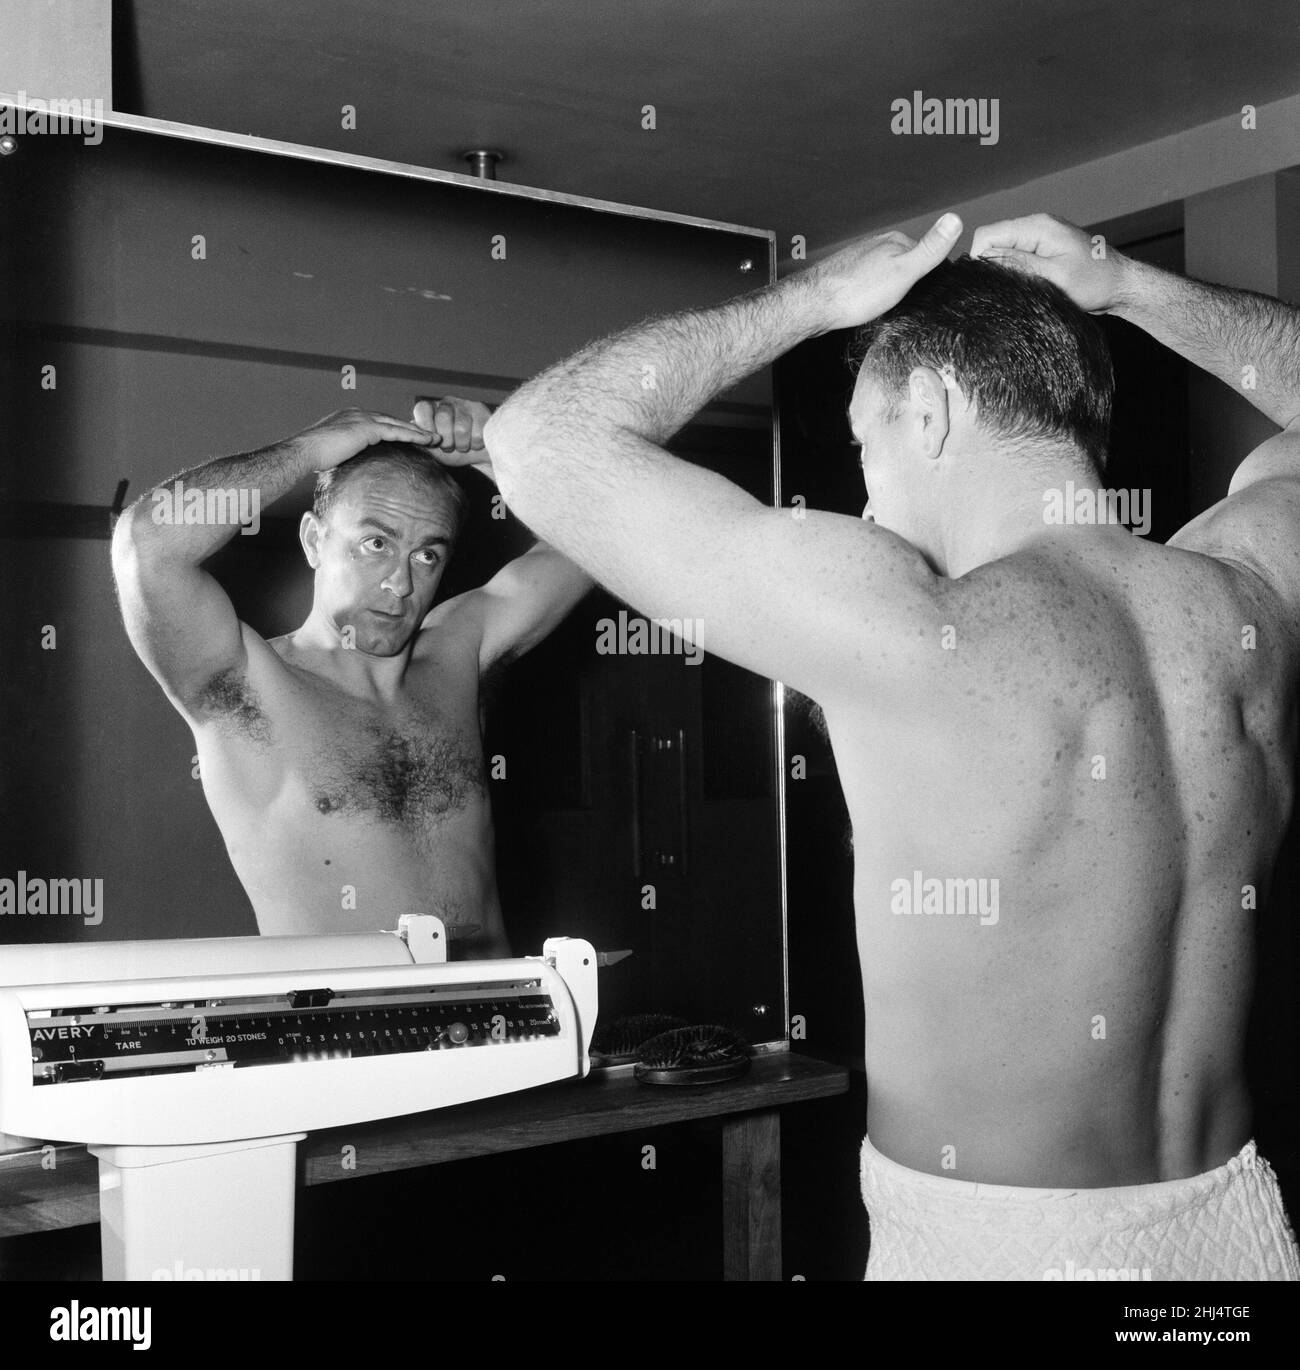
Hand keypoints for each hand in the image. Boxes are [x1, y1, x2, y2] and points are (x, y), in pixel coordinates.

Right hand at [291, 408, 434, 471]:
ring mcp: (363, 418)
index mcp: (350, 418)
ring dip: (418, 432)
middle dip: (411, 428)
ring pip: (397, 424)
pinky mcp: (367, 428)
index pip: (379, 422)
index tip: (410, 436)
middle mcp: (358, 413)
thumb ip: (345, 454)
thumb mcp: (332, 453)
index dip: (395, 429)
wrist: (304, 452)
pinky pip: (396, 431)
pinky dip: (413, 435)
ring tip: (435, 439)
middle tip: (429, 435)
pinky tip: (426, 440)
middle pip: (391, 420)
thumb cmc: (312, 457)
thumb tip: (347, 467)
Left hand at [413, 395, 490, 463]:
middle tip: (450, 447)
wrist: (476, 458)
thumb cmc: (451, 453)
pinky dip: (475, 445)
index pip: (423, 408)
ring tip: (462, 445)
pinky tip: (475, 443)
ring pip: (461, 428)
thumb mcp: (430, 449)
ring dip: (462, 445)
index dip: (427, 428)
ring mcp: (465, 404)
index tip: (433, 442)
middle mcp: (446, 402)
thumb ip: (418, 440)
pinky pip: (478, 433)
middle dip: (447, 441)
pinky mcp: (482, 411)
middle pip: (443, 418)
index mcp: (431, 409)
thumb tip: (402, 432)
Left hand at [802, 213, 962, 331]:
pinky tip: (869, 305)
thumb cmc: (856, 292)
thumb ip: (931, 249)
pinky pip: (869, 284)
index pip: (926, 253)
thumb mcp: (904, 271)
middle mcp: (877, 245)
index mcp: (895, 241)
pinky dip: (873, 294)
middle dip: (909, 282)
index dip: (930, 275)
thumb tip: (955, 220)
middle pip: (905, 263)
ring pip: (886, 274)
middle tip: (905, 302)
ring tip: (886, 304)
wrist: (814, 305)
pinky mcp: (847, 275)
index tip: (927, 291)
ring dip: (890, 289)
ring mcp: (860, 259)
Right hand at [970, 213, 1130, 313]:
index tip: (987, 284)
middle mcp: (1037, 225)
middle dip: (991, 265)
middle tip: (1005, 289)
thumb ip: (1018, 265)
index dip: (979, 259)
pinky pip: (1017, 256)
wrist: (1120, 285)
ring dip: (1004, 270)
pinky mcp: (1044, 249)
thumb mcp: (1053, 277)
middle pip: (993, 240)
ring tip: (1019, 288)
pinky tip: (1027, 285)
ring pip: (1003, 250)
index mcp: (1038, 226)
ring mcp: (1041, 236)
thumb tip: (985, 259)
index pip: (988, 234)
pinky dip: (1015, 271)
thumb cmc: (1094, 282)